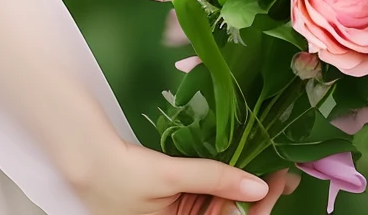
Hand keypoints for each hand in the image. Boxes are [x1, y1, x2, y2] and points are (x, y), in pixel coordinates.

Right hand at [69, 142, 296, 214]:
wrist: (84, 158)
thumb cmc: (118, 174)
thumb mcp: (170, 175)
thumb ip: (214, 178)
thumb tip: (259, 185)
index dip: (259, 208)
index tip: (279, 183)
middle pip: (230, 214)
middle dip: (258, 196)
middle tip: (284, 173)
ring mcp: (182, 212)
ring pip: (222, 203)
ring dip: (245, 187)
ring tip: (271, 167)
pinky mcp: (178, 197)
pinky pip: (208, 193)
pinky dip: (225, 181)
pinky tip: (244, 167)